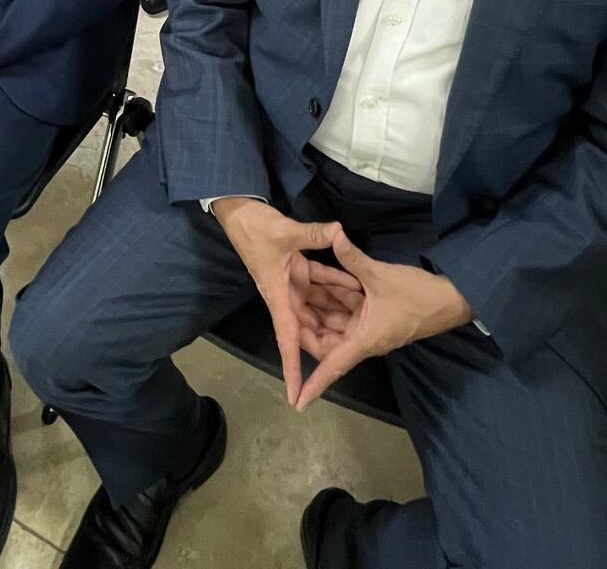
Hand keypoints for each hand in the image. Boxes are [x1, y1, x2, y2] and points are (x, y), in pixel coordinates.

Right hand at [210, 199, 349, 406]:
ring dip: (338, 309)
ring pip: (318, 306)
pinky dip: (337, 284)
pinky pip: (321, 283)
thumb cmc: (253, 227)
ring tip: (367, 315)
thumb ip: (313, 234)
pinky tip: (356, 283)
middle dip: (330, 338)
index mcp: (278, 295)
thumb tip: (338, 231)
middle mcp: (285, 295)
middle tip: (358, 347)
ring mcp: (292, 282)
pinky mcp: (296, 268)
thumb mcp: (283, 231)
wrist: (238, 210)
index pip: (287, 338)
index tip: (296, 395)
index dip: (292, 368)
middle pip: (309, 328)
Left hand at [292, 224, 473, 411]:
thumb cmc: (417, 295)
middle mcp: (364, 339)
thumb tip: (333, 234)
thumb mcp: (381, 275)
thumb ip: (353, 257)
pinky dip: (338, 300)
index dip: (313, 384)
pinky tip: (325, 280)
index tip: (297, 401)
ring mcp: (369, 329)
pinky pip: (349, 313)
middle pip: (327, 341)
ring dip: (322, 307)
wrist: (451, 298)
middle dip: (307, 325)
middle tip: (287, 303)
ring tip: (299, 287)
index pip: (332, 366)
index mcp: (363, 339)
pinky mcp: (375, 318)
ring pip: (337, 324)